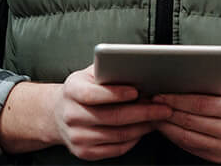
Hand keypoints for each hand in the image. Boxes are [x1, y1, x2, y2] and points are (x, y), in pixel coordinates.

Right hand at [53, 65, 172, 160]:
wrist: (58, 114)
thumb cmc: (82, 89)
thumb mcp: (89, 74)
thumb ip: (108, 70)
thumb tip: (136, 68)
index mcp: (71, 91)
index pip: (92, 94)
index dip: (116, 93)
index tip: (137, 91)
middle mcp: (71, 115)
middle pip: (112, 117)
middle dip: (142, 112)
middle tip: (162, 108)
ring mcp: (77, 136)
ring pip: (118, 135)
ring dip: (142, 127)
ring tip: (157, 118)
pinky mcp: (84, 152)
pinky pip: (116, 149)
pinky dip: (134, 139)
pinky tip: (143, 129)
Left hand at [152, 69, 220, 162]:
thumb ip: (213, 72)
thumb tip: (181, 66)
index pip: (200, 104)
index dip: (176, 100)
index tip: (158, 93)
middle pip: (191, 122)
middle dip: (166, 111)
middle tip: (149, 102)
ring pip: (187, 137)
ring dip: (166, 126)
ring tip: (153, 113)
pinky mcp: (220, 158)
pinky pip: (191, 147)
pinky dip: (175, 136)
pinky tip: (166, 125)